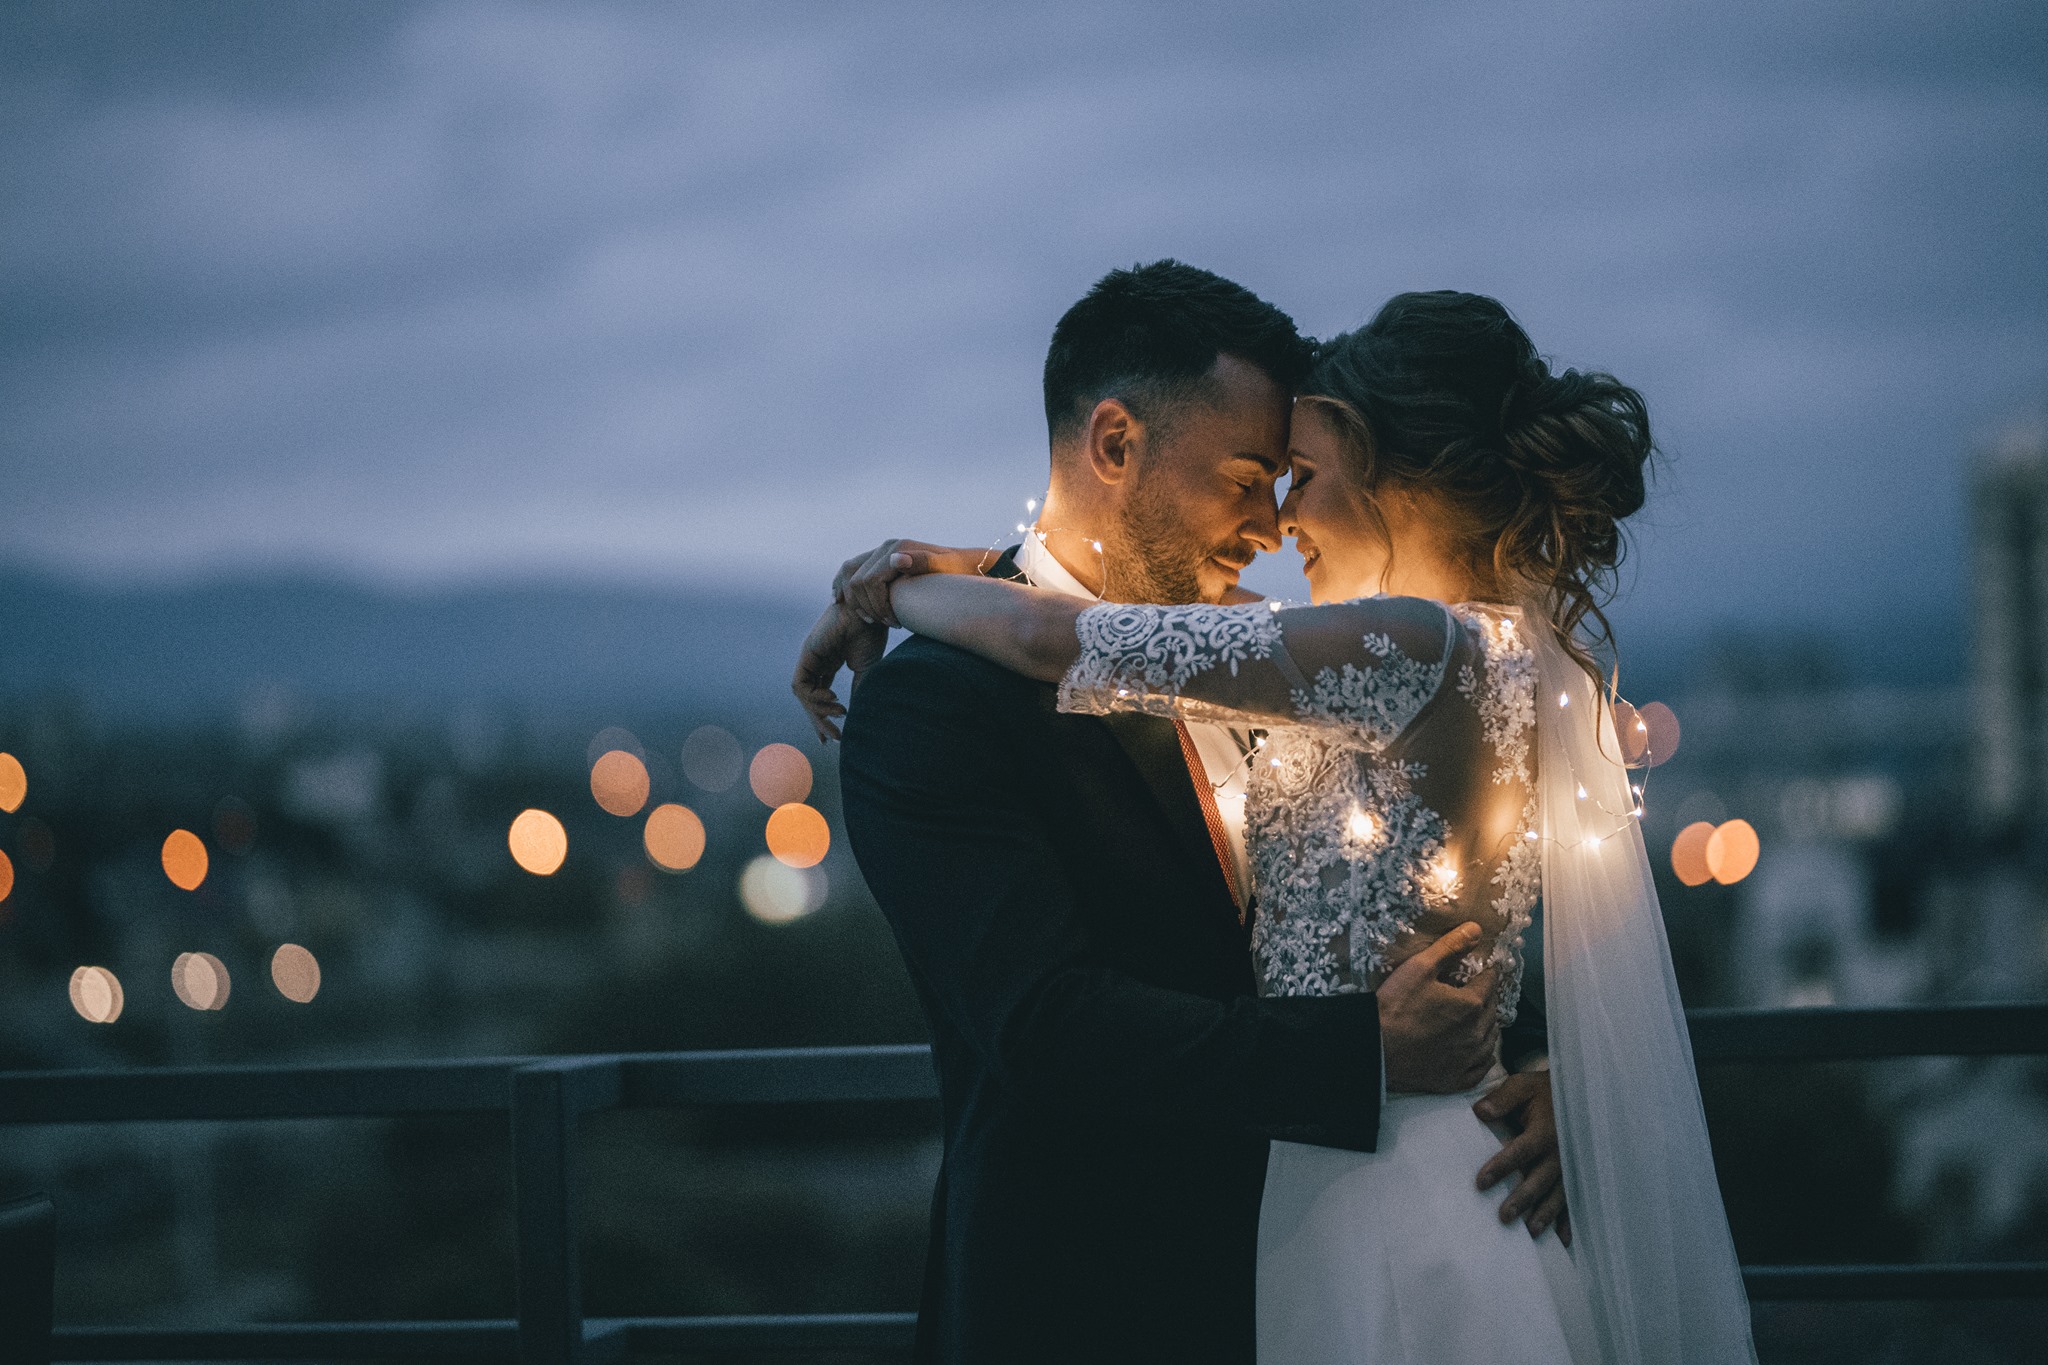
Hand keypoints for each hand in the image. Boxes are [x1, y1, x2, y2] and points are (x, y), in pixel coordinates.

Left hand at [792, 602, 886, 741]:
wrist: (871, 611)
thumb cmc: (871, 633)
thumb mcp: (866, 670)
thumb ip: (858, 691)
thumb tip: (857, 716)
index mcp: (829, 660)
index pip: (819, 693)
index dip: (824, 715)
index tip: (836, 736)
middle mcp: (816, 659)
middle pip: (809, 697)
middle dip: (819, 720)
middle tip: (834, 738)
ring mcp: (809, 656)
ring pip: (803, 694)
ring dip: (818, 712)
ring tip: (839, 717)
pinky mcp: (806, 654)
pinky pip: (801, 686)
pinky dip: (815, 699)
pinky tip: (834, 701)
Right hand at [834, 539, 974, 627]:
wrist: (963, 564)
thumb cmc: (956, 572)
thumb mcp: (944, 568)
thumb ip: (923, 562)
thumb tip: (897, 560)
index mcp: (897, 548)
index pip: (870, 581)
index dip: (878, 606)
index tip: (895, 623)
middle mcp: (886, 548)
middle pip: (858, 582)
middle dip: (870, 607)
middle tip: (890, 624)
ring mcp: (882, 553)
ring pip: (853, 580)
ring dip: (862, 604)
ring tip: (882, 621)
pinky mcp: (881, 561)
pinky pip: (856, 576)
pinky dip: (854, 594)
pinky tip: (862, 609)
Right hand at [1376, 923, 1500, 1093]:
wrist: (1374, 1049)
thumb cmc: (1394, 1007)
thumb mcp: (1419, 968)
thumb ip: (1450, 947)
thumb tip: (1476, 930)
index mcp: (1470, 1005)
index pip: (1489, 983)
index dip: (1487, 973)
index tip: (1485, 969)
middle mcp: (1476, 1033)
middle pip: (1492, 1011)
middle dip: (1488, 999)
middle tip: (1479, 991)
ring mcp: (1467, 1059)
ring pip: (1491, 1040)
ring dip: (1488, 1026)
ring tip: (1479, 1018)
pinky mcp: (1456, 1079)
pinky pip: (1481, 1068)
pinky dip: (1483, 1058)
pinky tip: (1478, 1051)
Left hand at [1473, 1069, 1571, 1244]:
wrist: (1581, 1094)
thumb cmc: (1544, 1092)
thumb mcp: (1523, 1086)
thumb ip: (1502, 1099)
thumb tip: (1480, 1111)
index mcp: (1544, 1131)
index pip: (1520, 1152)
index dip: (1501, 1167)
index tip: (1481, 1182)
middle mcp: (1560, 1153)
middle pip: (1540, 1180)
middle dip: (1522, 1199)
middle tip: (1504, 1217)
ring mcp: (1572, 1167)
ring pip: (1558, 1195)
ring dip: (1545, 1214)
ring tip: (1531, 1231)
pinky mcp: (1578, 1175)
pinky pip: (1575, 1201)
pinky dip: (1569, 1220)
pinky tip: (1562, 1240)